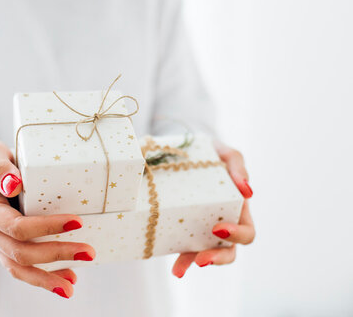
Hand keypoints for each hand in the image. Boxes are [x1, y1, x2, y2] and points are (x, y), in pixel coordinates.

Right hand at [0, 141, 94, 297]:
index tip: (76, 222)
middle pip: (20, 252)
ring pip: (18, 268)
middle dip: (55, 254)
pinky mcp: (5, 248)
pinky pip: (21, 268)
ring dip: (47, 278)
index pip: (16, 226)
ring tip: (73, 286)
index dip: (46, 227)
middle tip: (88, 252)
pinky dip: (43, 277)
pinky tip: (67, 279)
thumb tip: (14, 184)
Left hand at [172, 142, 254, 277]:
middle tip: (201, 259)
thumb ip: (238, 165)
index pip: (247, 233)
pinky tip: (174, 269)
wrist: (183, 151)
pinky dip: (179, 259)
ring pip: (205, 254)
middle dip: (217, 257)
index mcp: (238, 210)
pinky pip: (184, 246)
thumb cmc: (213, 153)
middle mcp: (223, 224)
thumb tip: (247, 190)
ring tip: (179, 270)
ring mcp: (202, 229)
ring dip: (193, 262)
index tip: (218, 227)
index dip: (237, 235)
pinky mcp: (184, 229)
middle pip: (229, 250)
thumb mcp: (226, 153)